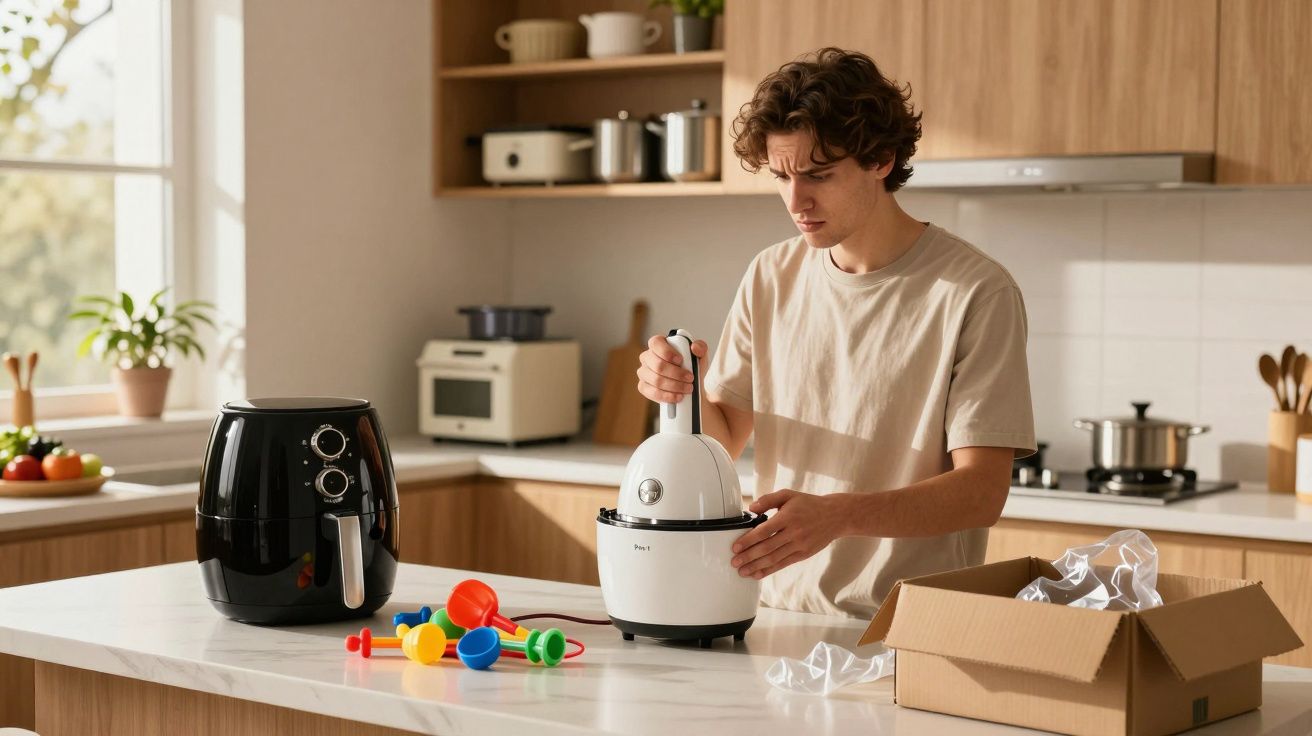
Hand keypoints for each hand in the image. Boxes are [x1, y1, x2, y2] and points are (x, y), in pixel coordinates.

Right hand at [636, 335, 708, 403]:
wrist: (691, 387)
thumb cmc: (692, 368)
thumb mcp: (700, 356)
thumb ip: (700, 348)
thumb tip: (694, 347)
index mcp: (658, 344)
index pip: (656, 343)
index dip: (667, 352)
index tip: (680, 360)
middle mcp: (647, 357)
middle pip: (658, 365)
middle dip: (676, 373)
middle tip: (690, 378)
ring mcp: (643, 372)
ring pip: (656, 380)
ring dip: (675, 386)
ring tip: (687, 388)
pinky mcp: (643, 387)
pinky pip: (652, 392)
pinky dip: (667, 396)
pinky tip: (678, 396)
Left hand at [731, 490, 851, 578]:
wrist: (835, 516)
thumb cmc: (808, 504)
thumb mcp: (788, 495)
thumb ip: (768, 500)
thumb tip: (751, 509)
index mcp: (788, 517)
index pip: (764, 531)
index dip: (748, 540)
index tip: (735, 547)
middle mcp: (794, 532)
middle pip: (767, 548)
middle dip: (748, 557)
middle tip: (734, 562)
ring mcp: (799, 545)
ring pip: (774, 559)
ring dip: (756, 566)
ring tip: (742, 571)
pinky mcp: (803, 554)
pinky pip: (783, 564)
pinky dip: (769, 570)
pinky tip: (758, 574)